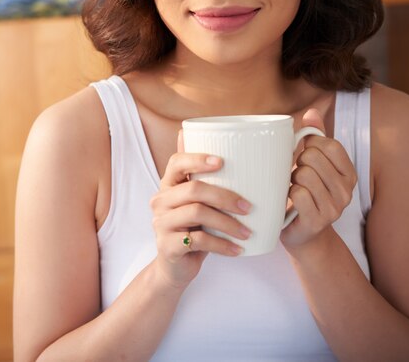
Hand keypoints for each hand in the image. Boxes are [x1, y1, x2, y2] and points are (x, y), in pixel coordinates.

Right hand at [149, 130, 251, 288]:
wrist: (175, 266)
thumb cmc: (191, 228)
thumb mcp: (196, 203)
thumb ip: (202, 178)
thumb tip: (211, 143)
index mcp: (168, 185)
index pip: (176, 162)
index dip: (198, 159)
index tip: (222, 161)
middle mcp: (160, 201)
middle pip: (193, 189)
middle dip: (225, 196)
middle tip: (248, 207)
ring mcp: (161, 223)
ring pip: (197, 213)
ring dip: (227, 223)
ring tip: (246, 232)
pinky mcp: (167, 246)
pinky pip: (199, 240)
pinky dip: (222, 245)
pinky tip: (237, 249)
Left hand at [280, 108, 357, 249]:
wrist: (302, 234)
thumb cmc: (306, 194)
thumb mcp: (313, 164)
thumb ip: (315, 137)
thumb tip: (312, 111)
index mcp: (349, 174)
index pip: (330, 144)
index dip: (311, 144)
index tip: (304, 154)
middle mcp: (347, 191)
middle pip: (312, 157)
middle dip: (297, 163)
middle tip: (296, 176)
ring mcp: (334, 208)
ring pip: (303, 175)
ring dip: (291, 180)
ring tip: (293, 189)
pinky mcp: (317, 221)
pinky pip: (297, 194)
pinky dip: (287, 194)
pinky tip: (290, 202)